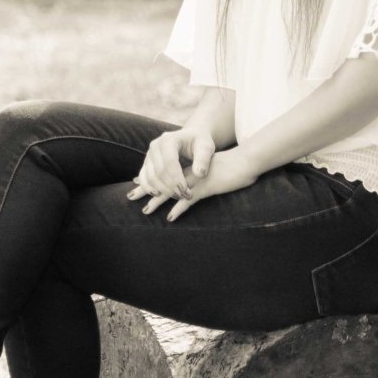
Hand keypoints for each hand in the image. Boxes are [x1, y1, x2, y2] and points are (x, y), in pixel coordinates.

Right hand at [126, 128, 215, 205]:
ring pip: (150, 177)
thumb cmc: (200, 142)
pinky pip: (143, 178)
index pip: (169, 163)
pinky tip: (160, 195)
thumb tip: (199, 174)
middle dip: (171, 187)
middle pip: (159, 172)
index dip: (177, 180)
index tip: (188, 192)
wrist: (190, 137)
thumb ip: (203, 159)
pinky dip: (149, 188)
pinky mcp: (146, 163)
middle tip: (185, 196)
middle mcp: (155, 146)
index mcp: (168, 140)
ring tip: (178, 196)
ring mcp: (149, 154)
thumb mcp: (206, 147)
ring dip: (163, 190)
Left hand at [130, 147, 259, 220]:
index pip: (166, 173)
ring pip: (172, 191)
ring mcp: (197, 180)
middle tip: (131, 196)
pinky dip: (179, 209)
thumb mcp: (216, 170)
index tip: (138, 183)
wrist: (246, 160)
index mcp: (190, 168)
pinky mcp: (207, 187)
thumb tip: (196, 180)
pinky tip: (170, 217)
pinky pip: (189, 200)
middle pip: (164, 181)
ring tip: (145, 211)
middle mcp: (190, 173)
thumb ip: (204, 175)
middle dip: (147, 189)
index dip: (152, 178)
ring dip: (158, 201)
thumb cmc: (233, 167)